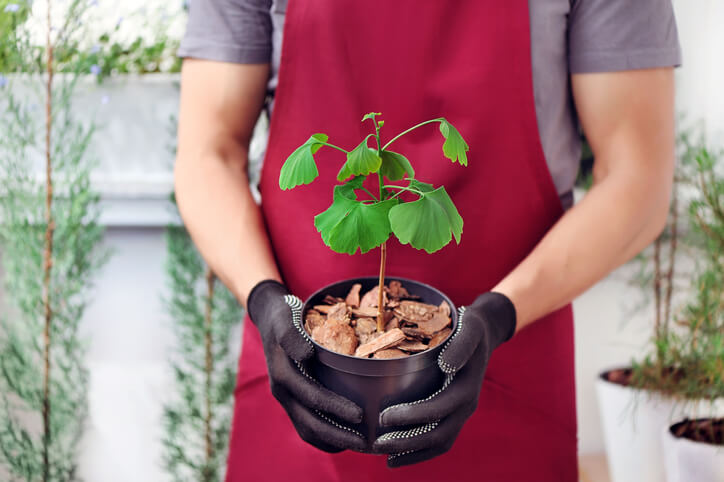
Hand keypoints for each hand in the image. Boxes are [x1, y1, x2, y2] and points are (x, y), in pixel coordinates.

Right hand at [247, 280, 365, 452]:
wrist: (268, 319)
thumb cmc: (283, 317)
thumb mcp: (284, 320)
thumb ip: (292, 336)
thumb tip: (306, 354)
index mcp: (283, 374)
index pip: (311, 397)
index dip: (335, 408)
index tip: (359, 415)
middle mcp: (283, 391)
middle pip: (309, 423)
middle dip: (337, 435)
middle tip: (365, 442)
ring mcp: (287, 398)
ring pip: (307, 429)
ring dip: (332, 440)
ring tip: (358, 444)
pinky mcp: (292, 400)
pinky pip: (306, 425)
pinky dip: (324, 437)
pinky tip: (344, 439)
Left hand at [372, 292, 515, 466]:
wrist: (484, 335)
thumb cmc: (471, 329)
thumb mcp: (469, 330)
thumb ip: (461, 346)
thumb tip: (446, 365)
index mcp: (467, 387)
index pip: (439, 409)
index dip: (413, 416)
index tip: (385, 416)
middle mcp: (465, 405)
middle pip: (438, 434)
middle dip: (407, 442)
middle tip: (378, 443)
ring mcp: (461, 413)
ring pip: (439, 443)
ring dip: (412, 453)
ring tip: (385, 457)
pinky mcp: (454, 415)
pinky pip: (440, 441)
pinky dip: (419, 452)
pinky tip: (397, 457)